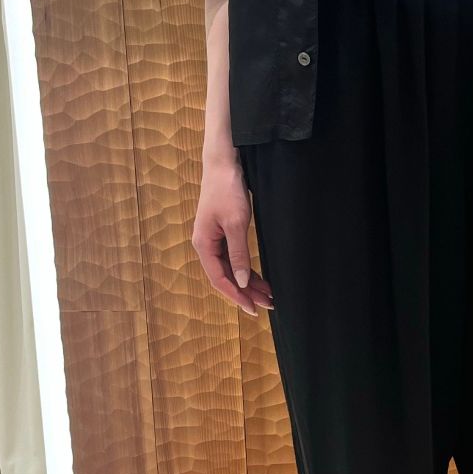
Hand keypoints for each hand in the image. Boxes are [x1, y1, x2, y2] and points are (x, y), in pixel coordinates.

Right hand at [192, 153, 272, 316]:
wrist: (223, 164)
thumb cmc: (227, 189)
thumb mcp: (237, 223)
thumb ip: (239, 254)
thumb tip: (243, 282)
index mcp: (203, 245)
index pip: (220, 279)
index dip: (237, 296)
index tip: (254, 309)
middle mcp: (206, 245)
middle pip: (226, 277)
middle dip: (247, 292)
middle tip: (269, 305)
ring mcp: (213, 240)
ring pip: (231, 269)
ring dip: (249, 283)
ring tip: (269, 295)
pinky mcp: (222, 234)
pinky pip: (234, 258)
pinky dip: (247, 269)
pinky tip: (259, 278)